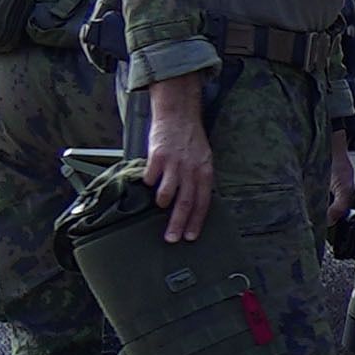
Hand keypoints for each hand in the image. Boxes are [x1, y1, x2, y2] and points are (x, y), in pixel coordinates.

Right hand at [140, 78, 214, 240]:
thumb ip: (199, 179)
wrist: (178, 115)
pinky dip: (149, 182)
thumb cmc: (190, 140)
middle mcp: (192, 170)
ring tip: (159, 205)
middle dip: (178, 224)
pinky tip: (148, 182)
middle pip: (185, 203)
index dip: (196, 221)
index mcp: (206, 172)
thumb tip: (194, 202)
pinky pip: (151, 177)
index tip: (190, 236)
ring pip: (168, 192)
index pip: (203, 202)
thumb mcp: (203, 160)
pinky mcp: (157, 156)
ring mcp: (174, 163)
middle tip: (171, 238)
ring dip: (162, 202)